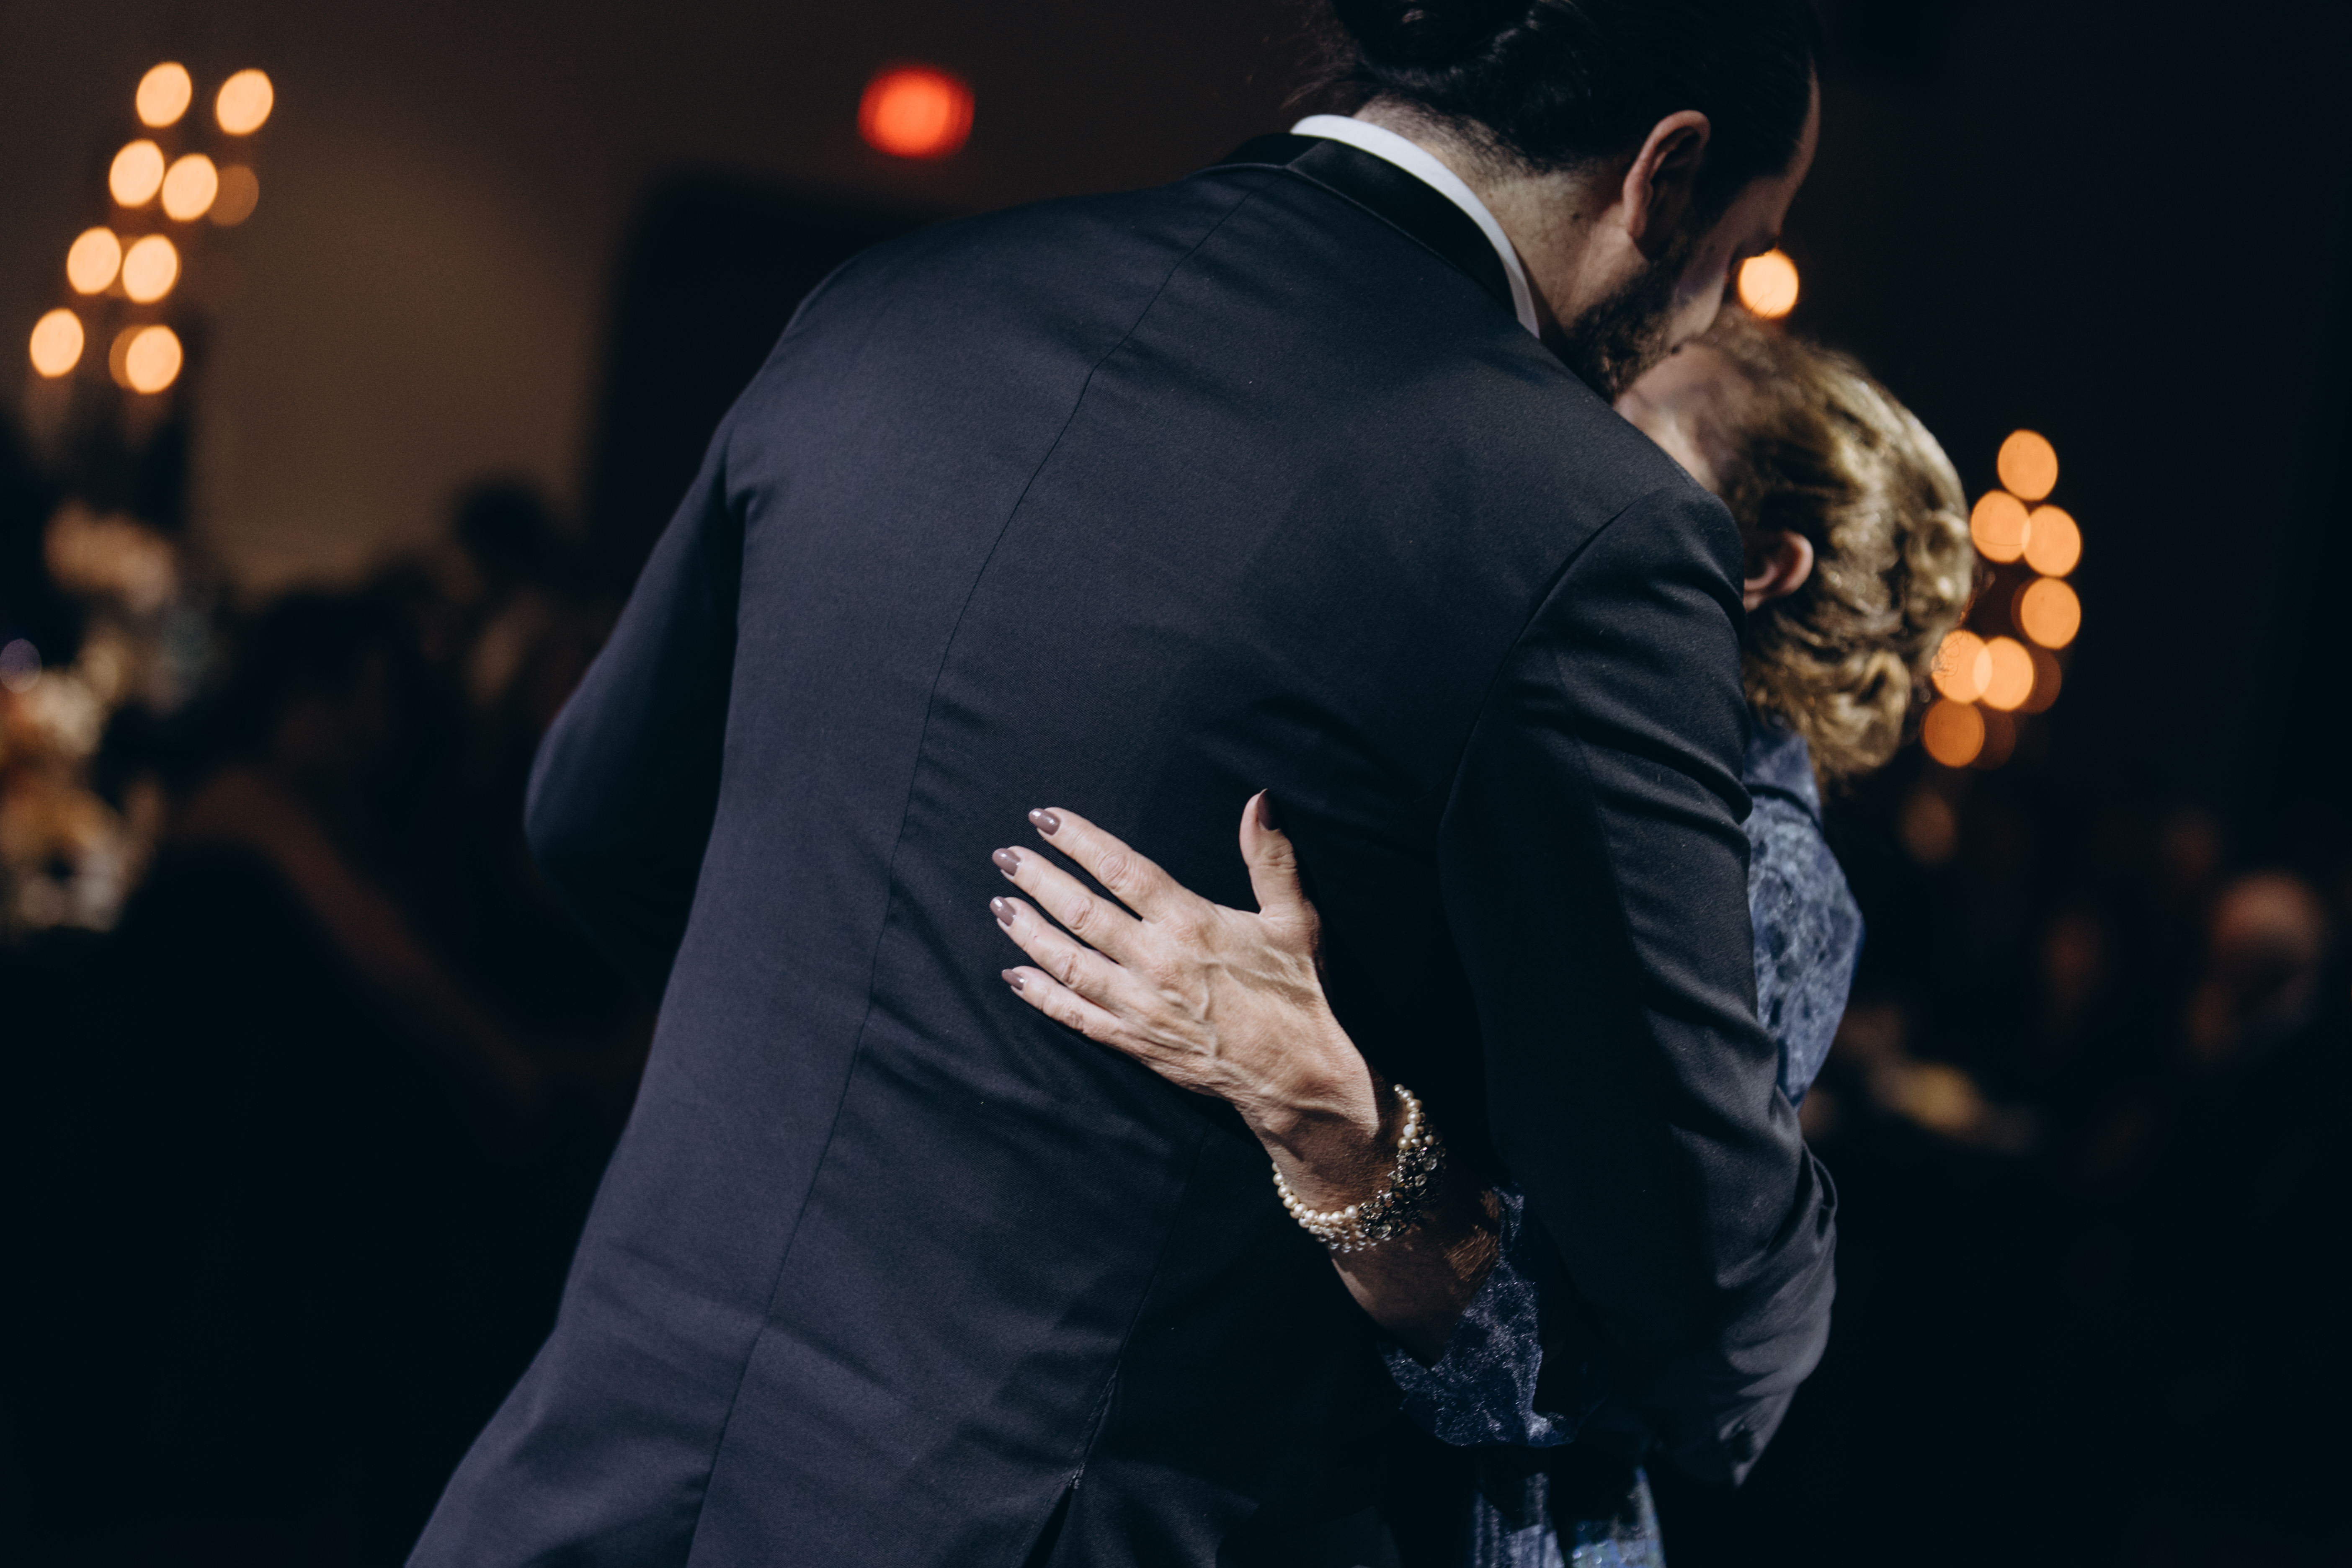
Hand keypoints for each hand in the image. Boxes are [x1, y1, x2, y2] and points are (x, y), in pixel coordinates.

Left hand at [987, 794, 1392, 1209]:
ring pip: (1068, 963)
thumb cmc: (1297, 994)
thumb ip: (1270, 858)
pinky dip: (1041, 997)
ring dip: (1029, 932)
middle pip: (1081, 912)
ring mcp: (1140, 1006)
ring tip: (1000, 905)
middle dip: (1038, 879)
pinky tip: (1015, 978)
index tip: (1046, 818)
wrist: (1297, 1076)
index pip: (1120, 869)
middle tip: (1005, 855)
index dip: (1077, 840)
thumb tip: (1259, 801)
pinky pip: (1076, 1017)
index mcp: (1191, 923)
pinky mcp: (1134, 1042)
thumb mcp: (1295, 919)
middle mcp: (1156, 962)